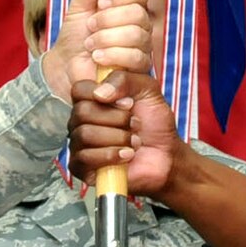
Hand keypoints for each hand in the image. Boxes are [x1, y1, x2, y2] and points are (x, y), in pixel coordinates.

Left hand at [40, 0, 151, 98]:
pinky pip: (135, 57)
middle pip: (138, 13)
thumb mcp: (79, 4)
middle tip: (90, 26)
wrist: (66, 64)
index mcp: (129, 6)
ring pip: (136, 35)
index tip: (100, 4)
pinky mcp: (140, 68)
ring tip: (90, 44)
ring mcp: (143, 46)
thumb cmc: (76, 34)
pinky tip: (97, 57)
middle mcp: (141, 25)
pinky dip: (111, 55)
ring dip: (106, 38)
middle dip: (107, 20)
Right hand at [68, 74, 178, 196]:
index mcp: (92, 100)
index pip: (79, 89)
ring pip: (85, 135)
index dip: (102, 94)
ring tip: (134, 142)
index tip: (128, 103)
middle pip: (82, 112)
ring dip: (118, 138)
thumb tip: (101, 93)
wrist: (166, 155)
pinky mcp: (81, 167)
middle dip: (117, 119)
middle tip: (136, 124)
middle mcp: (81, 121)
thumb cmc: (154, 123)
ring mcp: (79, 144)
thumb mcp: (148, 90)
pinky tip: (126, 156)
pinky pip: (84, 158)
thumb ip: (125, 79)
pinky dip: (111, 156)